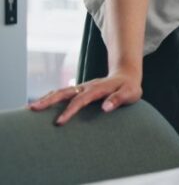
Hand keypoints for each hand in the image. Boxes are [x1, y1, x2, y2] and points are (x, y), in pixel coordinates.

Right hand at [28, 69, 142, 124]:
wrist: (127, 75)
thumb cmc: (129, 87)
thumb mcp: (130, 93)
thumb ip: (119, 99)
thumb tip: (105, 108)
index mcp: (98, 89)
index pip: (81, 100)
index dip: (70, 110)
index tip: (59, 122)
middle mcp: (87, 86)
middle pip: (65, 92)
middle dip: (48, 100)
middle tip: (32, 109)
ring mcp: (82, 87)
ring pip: (61, 91)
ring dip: (46, 98)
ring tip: (30, 108)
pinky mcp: (79, 90)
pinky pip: (63, 92)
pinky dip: (50, 97)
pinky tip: (41, 104)